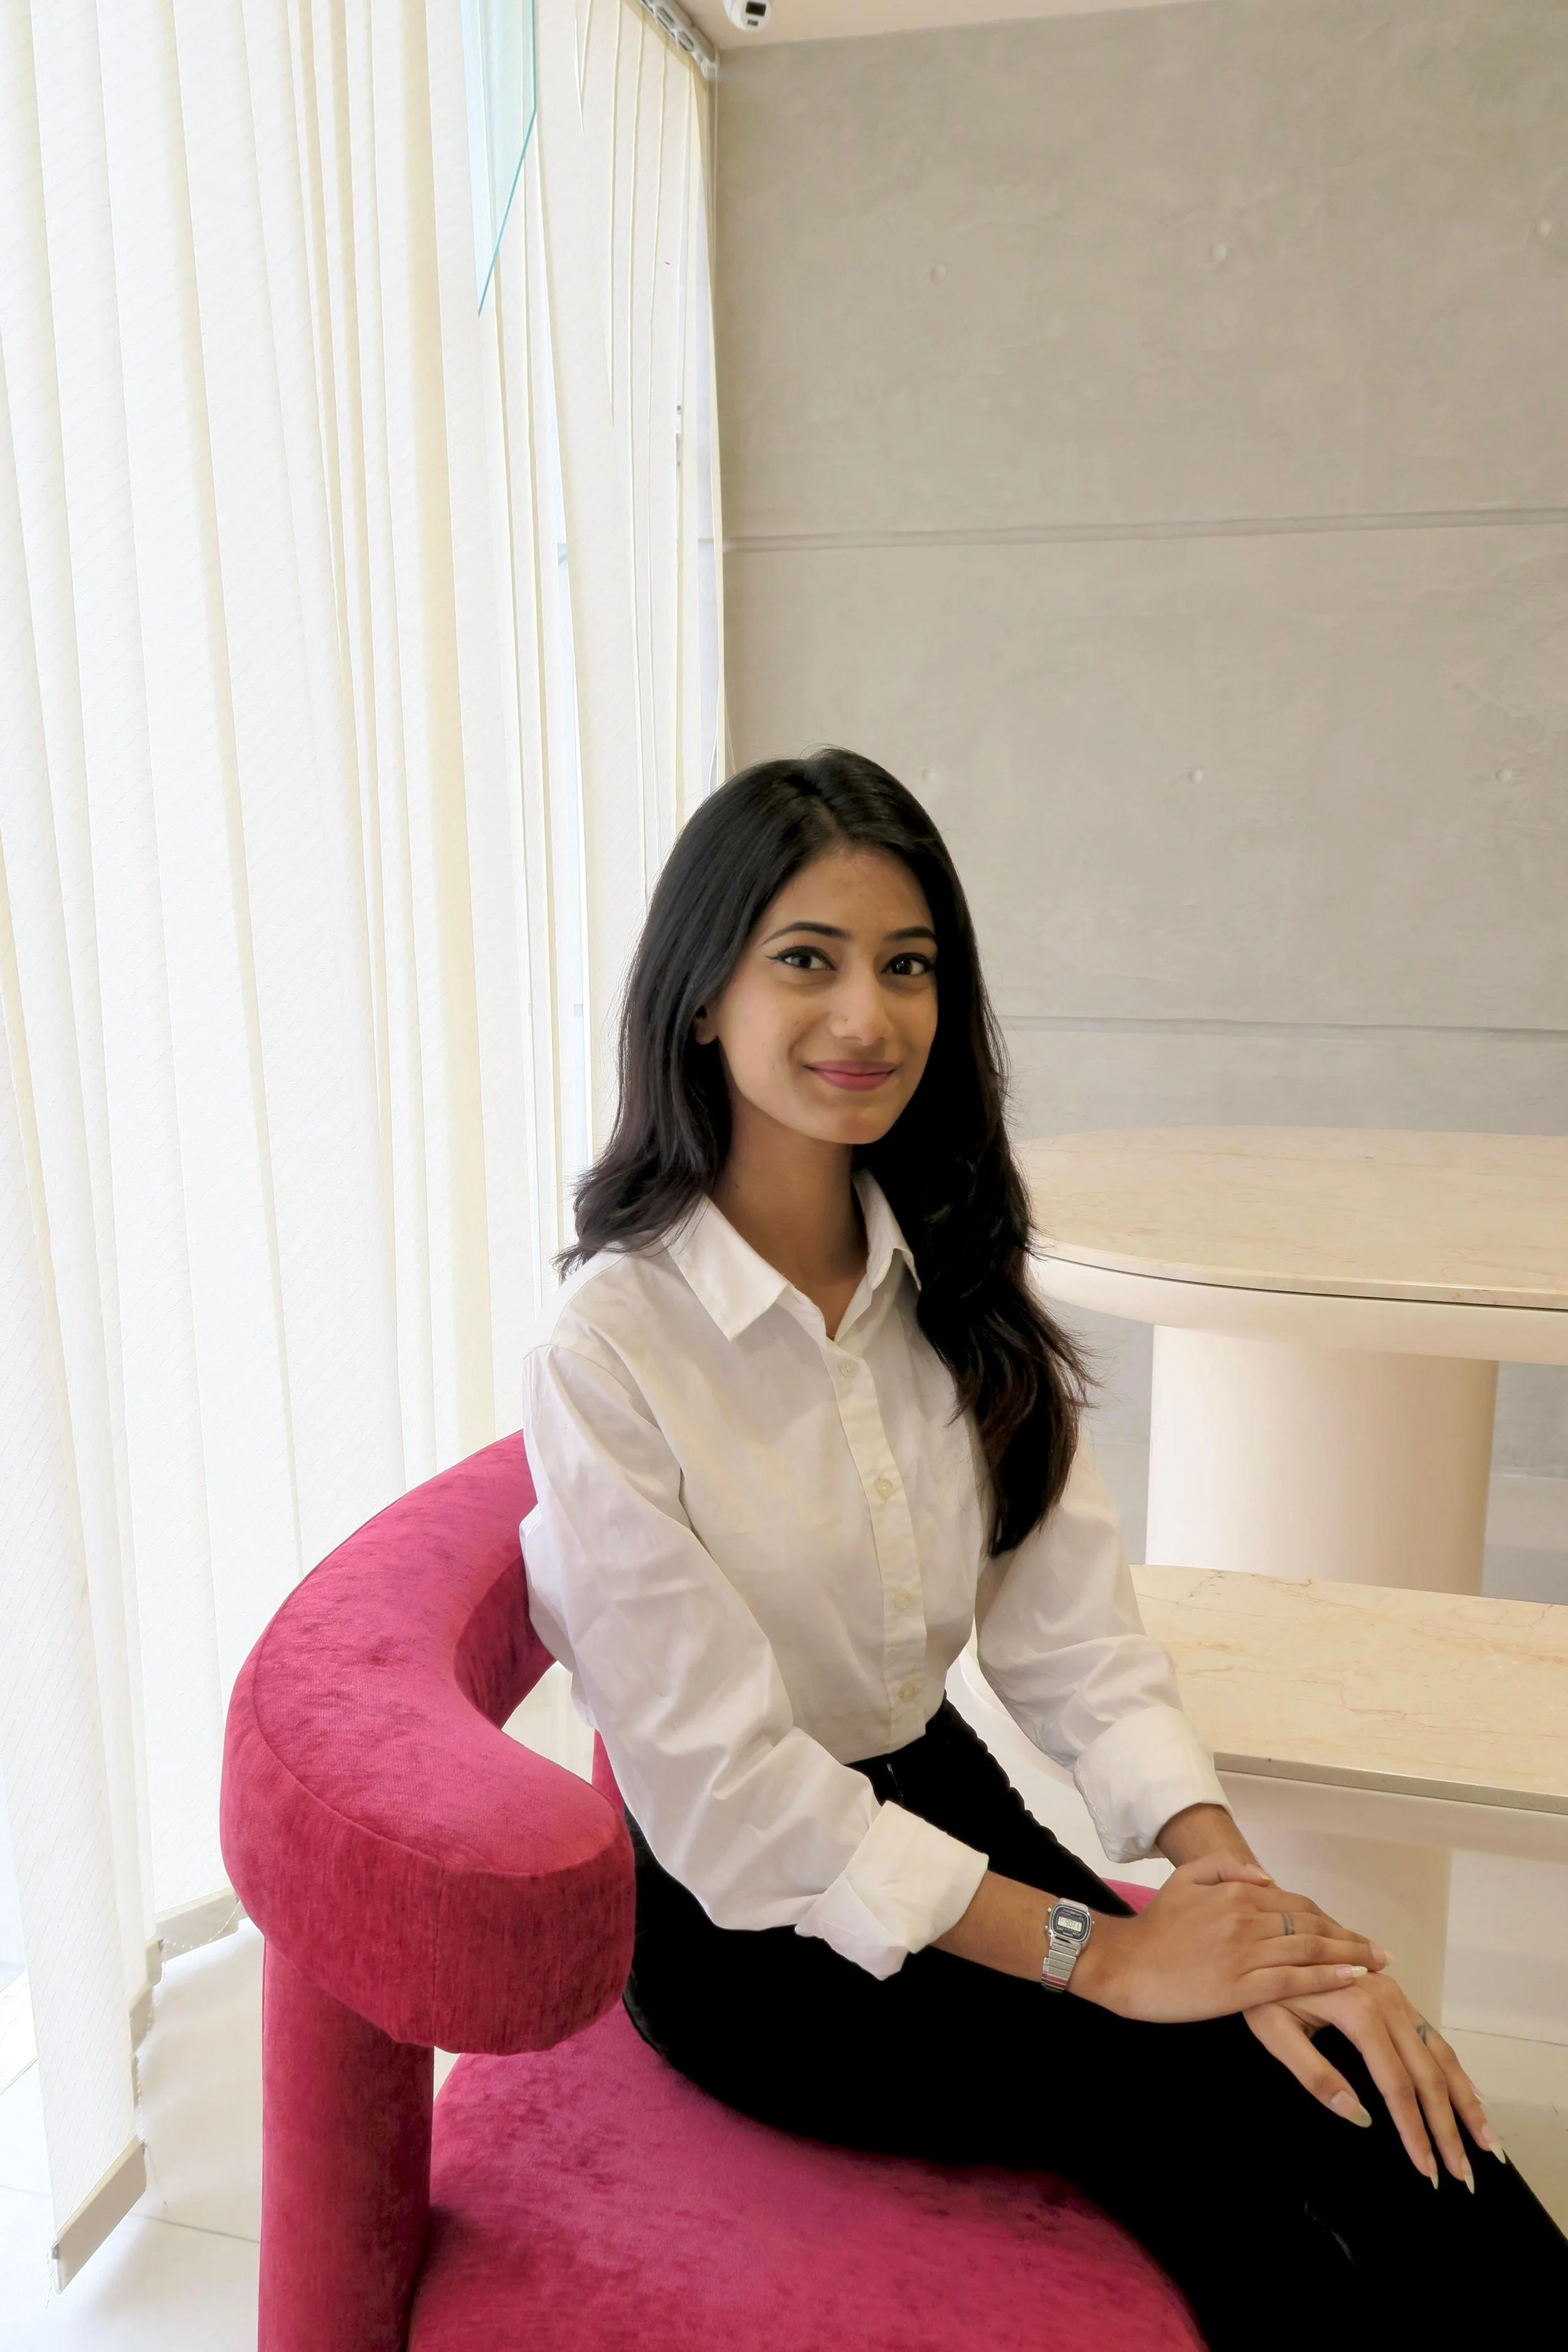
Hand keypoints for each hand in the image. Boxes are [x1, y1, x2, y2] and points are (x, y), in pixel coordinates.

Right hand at [1072, 1853, 1387, 2022]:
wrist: (1124, 1963)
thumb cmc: (1154, 1926)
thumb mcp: (1185, 1880)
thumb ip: (1226, 1868)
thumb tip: (1267, 1877)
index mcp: (1235, 1892)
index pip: (1296, 1903)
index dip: (1329, 1918)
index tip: (1353, 1933)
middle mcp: (1246, 1917)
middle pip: (1311, 1924)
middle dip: (1350, 1938)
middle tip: (1381, 1953)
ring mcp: (1245, 1953)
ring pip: (1309, 1949)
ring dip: (1349, 1956)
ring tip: (1377, 1966)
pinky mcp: (1241, 1987)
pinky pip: (1293, 1979)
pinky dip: (1326, 1978)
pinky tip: (1349, 1980)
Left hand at [1244, 1971, 1505, 2186]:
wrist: (1265, 1939)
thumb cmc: (1264, 1989)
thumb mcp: (1274, 2030)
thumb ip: (1315, 2074)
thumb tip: (1360, 2117)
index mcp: (1359, 2010)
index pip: (1396, 2084)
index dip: (1414, 2129)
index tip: (1427, 2169)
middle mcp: (1387, 1999)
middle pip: (1428, 2073)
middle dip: (1449, 2126)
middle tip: (1465, 2174)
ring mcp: (1395, 1994)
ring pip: (1439, 2054)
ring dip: (1464, 2101)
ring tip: (1486, 2141)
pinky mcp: (1395, 1994)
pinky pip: (1433, 2036)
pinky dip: (1454, 2070)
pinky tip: (1471, 2094)